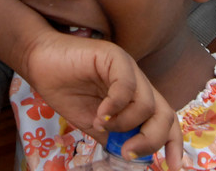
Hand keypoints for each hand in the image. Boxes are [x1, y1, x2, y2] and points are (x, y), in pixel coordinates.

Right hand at [18, 30, 182, 168]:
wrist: (40, 62)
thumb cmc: (66, 90)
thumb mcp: (94, 123)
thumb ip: (115, 137)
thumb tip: (132, 157)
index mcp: (136, 98)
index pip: (166, 120)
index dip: (173, 143)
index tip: (174, 166)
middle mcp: (138, 82)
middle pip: (164, 114)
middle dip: (151, 140)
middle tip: (127, 151)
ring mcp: (129, 68)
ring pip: (147, 104)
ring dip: (125, 124)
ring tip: (101, 124)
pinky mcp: (115, 56)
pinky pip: (126, 86)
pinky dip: (115, 106)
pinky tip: (99, 113)